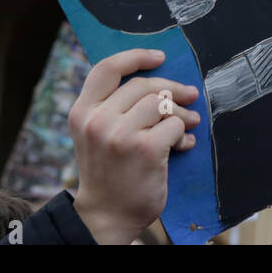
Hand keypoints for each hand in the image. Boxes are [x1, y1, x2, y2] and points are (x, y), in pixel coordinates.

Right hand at [69, 48, 200, 244]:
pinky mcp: (145, 149)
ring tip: (188, 123)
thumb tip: (160, 81)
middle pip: (144, 85)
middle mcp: (97, 120)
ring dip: (180, 113)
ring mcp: (120, 135)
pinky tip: (182, 145)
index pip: (107, 68)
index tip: (159, 57)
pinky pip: (174, 126)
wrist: (107, 216)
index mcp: (81, 112)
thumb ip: (114, 107)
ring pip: (162, 104)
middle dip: (172, 89)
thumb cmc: (108, 172)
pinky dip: (182, 134)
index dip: (136, 56)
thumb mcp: (96, 135)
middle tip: (190, 95)